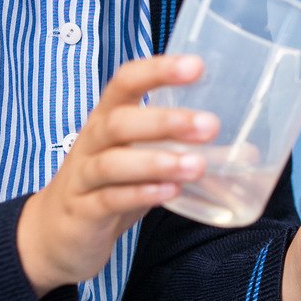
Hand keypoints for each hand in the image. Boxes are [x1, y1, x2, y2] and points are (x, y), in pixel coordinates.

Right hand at [16, 54, 217, 297]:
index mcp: (108, 118)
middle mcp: (91, 141)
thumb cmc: (107, 186)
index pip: (126, 81)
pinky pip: (109, 200)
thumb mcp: (141, 160)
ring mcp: (83, 178)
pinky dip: (140, 194)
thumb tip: (248, 150)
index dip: (157, 70)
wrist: (53, 235)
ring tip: (198, 165)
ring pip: (114, 163)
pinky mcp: (83, 212)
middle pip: (120, 121)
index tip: (196, 66)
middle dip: (165, 121)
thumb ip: (184, 150)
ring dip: (157, 162)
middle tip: (209, 125)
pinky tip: (170, 193)